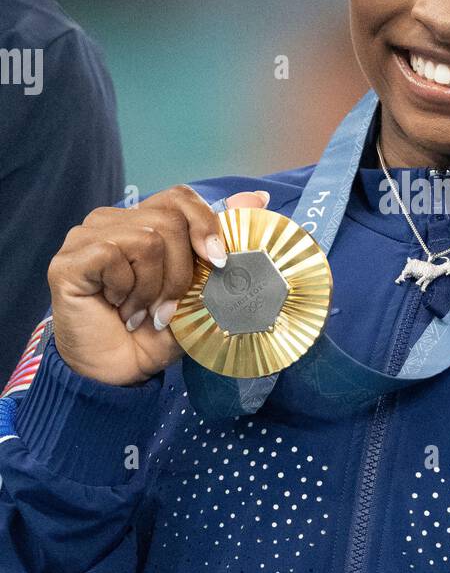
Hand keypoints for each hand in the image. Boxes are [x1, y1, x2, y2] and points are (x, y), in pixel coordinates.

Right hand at [47, 186, 270, 385]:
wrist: (118, 375)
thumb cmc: (155, 334)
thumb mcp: (199, 291)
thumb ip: (221, 245)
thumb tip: (258, 197)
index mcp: (142, 223)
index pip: (179, 197)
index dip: (205, 224)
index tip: (220, 261)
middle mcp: (111, 222)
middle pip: (169, 219)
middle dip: (181, 273)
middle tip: (167, 309)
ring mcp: (85, 237)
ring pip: (147, 239)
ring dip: (154, 288)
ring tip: (142, 313)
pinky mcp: (68, 259)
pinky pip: (113, 255)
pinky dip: (128, 290)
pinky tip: (119, 309)